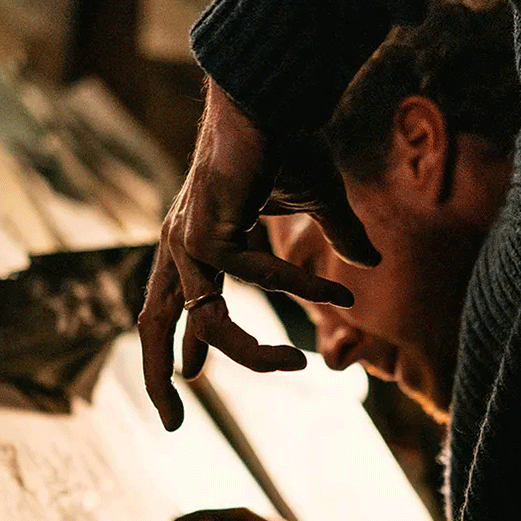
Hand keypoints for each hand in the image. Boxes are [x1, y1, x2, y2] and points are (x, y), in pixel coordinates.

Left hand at [139, 80, 357, 430]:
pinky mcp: (208, 231)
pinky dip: (299, 287)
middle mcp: (178, 245)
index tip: (190, 378)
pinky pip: (256, 279)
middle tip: (173, 426)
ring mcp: (187, 241)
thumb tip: (369, 265)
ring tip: (296, 367)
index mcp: (188, 241)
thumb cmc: (284, 139)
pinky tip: (340, 293)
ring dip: (250, 354)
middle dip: (157, 377)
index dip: (178, 346)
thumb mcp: (315, 201)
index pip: (170, 307)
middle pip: (151, 324)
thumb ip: (336, 237)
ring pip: (208, 321)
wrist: (269, 94)